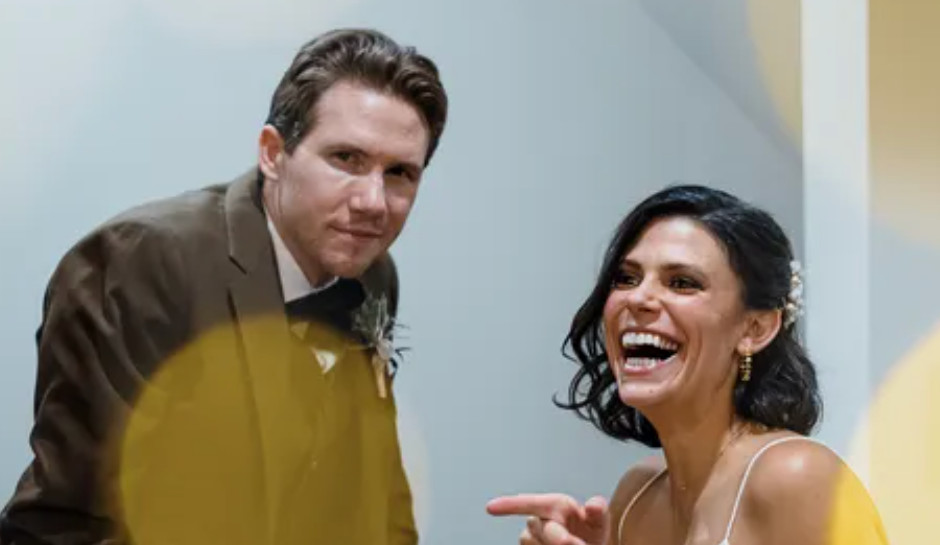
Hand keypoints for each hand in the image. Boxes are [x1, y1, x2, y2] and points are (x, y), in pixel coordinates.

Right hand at [486, 493, 609, 544]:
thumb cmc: (589, 532)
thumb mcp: (599, 522)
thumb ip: (598, 512)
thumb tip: (595, 504)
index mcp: (554, 506)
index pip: (529, 503)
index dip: (508, 505)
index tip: (490, 507)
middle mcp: (539, 521)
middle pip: (539, 528)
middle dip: (558, 538)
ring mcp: (532, 539)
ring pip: (532, 543)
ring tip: (574, 544)